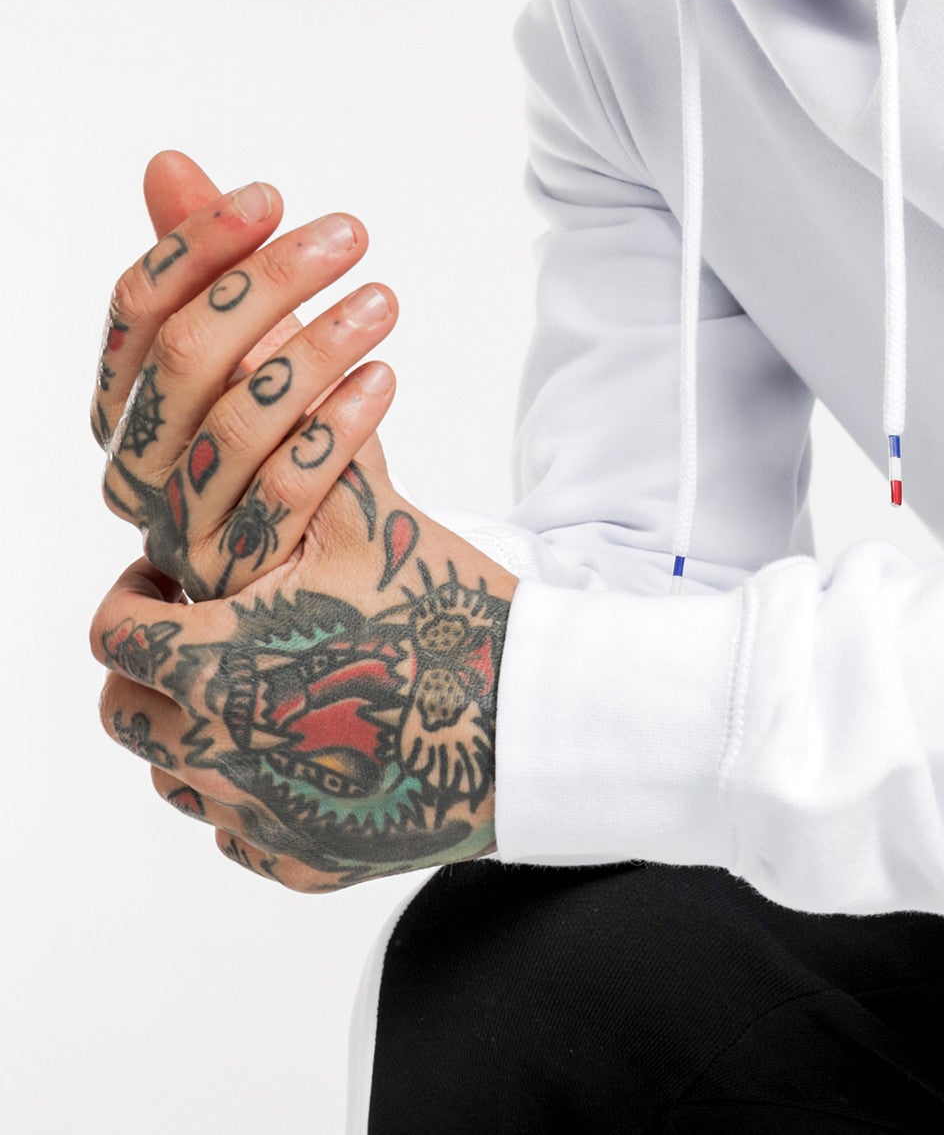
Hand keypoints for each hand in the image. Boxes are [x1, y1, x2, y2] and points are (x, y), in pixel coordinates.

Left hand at [92, 478, 516, 889]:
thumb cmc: (448, 614)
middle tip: (202, 629)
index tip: (167, 581)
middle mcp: (224, 754)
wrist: (533, 721)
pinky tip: (303, 748)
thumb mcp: (373, 521)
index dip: (132, 596)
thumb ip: (306, 454)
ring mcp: (262, 818)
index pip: (117, 635)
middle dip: (151, 666)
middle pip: (127, 714)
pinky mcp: (305, 861)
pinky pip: (240, 834)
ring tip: (255, 684)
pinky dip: (253, 792)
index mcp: (223, 664)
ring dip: (192, 729)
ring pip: (175, 778)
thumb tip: (273, 373)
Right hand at [93, 151, 397, 599]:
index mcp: (122, 406)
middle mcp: (136, 466)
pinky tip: (385, 378)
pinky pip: (287, 490)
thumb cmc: (281, 434)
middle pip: (187, 353)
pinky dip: (340, 425)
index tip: (272, 197)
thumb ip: (210, 263)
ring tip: (384, 301)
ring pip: (237, 421)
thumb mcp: (253, 344)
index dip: (198, 244)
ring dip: (319, 346)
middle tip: (352, 234)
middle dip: (270, 281)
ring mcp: (183, 525)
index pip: (137, 308)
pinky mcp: (245, 570)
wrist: (327, 556)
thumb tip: (166, 162)